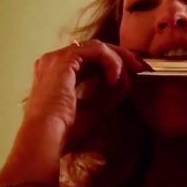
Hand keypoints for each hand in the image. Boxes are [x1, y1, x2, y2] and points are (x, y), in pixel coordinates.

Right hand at [23, 39, 145, 152]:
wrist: (45, 139)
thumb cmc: (63, 132)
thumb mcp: (93, 110)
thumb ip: (108, 95)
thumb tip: (127, 82)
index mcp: (54, 75)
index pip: (88, 61)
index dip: (112, 64)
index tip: (132, 74)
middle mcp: (53, 63)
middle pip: (93, 50)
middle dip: (120, 57)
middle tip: (141, 68)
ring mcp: (56, 59)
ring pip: (97, 47)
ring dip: (119, 58)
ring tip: (133, 72)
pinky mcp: (64, 60)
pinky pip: (97, 50)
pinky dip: (111, 61)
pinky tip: (116, 77)